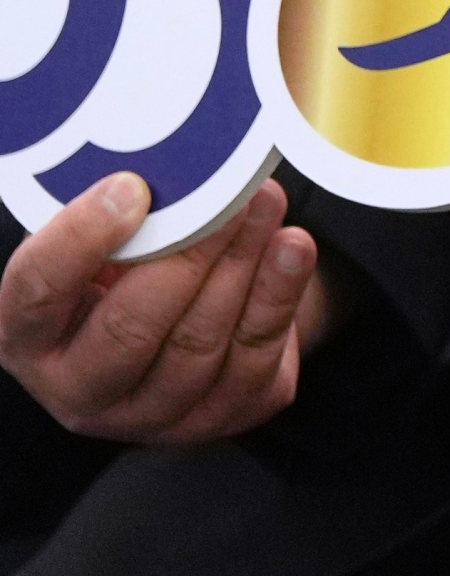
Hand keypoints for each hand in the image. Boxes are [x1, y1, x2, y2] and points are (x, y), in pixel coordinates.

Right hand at [0, 174, 330, 443]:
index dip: (81, 238)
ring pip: (199, 344)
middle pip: (130, 329)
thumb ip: (116, 211)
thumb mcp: (103, 242)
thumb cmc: (129, 269)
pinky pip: (253, 359)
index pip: (39, 290)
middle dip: (189, 255)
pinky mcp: (216, 418)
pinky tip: (292, 248)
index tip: (132, 187)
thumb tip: (166, 156)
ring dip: (242, 265)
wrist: (181, 322)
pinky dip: (278, 295)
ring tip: (266, 204)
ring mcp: (147, 416)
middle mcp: (77, 389)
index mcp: (29, 336)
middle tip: (231, 196)